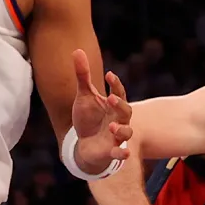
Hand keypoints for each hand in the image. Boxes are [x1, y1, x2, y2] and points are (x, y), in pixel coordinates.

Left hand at [68, 50, 131, 172]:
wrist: (85, 145)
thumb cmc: (88, 118)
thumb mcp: (84, 96)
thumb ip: (82, 75)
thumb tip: (77, 50)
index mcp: (113, 105)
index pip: (118, 92)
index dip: (115, 84)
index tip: (109, 74)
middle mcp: (118, 119)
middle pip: (125, 110)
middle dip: (120, 104)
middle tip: (111, 98)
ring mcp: (116, 136)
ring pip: (127, 132)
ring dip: (121, 129)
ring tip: (111, 126)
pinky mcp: (111, 151)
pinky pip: (121, 153)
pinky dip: (123, 154)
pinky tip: (123, 153)